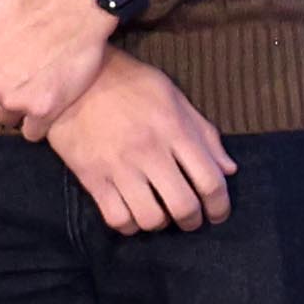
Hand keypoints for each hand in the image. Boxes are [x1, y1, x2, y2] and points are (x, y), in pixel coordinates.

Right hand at [41, 59, 235, 232]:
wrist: (73, 78)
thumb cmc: (129, 84)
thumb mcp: (173, 97)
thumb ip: (204, 133)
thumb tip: (229, 169)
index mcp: (174, 129)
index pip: (210, 181)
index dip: (220, 206)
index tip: (218, 213)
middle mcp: (149, 151)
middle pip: (183, 206)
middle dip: (193, 221)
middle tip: (190, 220)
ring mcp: (119, 166)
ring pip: (151, 219)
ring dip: (160, 223)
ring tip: (159, 214)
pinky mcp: (92, 176)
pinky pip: (117, 219)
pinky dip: (129, 225)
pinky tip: (132, 214)